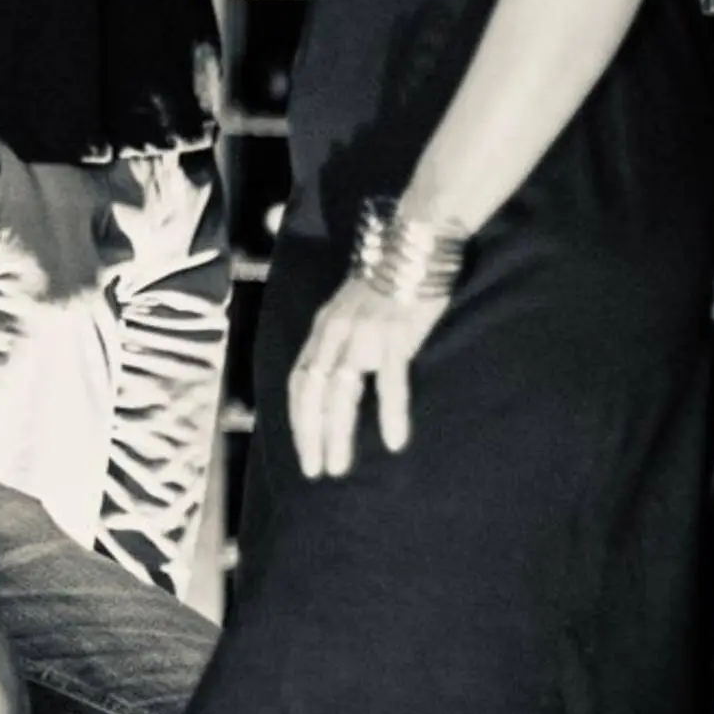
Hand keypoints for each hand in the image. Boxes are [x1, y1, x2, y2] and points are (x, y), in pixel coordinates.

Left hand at [287, 275, 447, 478]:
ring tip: (338, 466)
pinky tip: (393, 440)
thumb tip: (340, 376)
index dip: (299, 418)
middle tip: (315, 470)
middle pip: (312, 392)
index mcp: (323, 329)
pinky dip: (390, 413)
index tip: (304, 449)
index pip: (300, 380)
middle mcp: (335, 333)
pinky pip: (390, 381)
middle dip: (309, 434)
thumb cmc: (389, 280)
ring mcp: (364, 335)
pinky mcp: (395, 335)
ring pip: (341, 392)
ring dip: (337, 433)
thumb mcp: (351, 309)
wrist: (415, 243)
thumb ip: (343, 339)